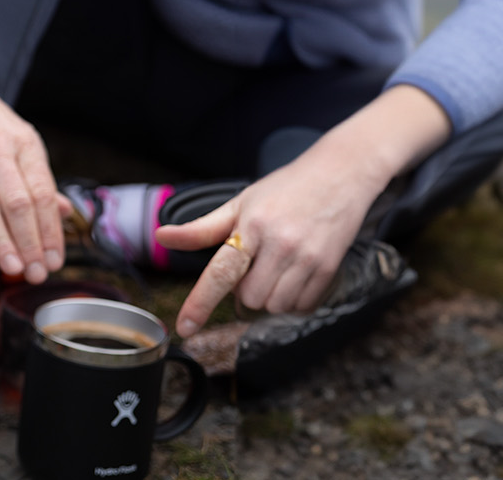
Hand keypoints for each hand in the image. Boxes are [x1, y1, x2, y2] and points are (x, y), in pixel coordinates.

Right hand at [0, 16, 68, 282]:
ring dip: (1, 240)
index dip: (51, 230)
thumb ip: (37, 176)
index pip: (44, 194)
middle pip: (19, 203)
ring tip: (11, 267)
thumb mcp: (17, 137)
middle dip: (30, 242)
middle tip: (35, 272)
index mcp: (25, 143)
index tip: (54, 259)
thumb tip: (61, 211)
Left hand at [154, 159, 380, 333]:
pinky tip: (294, 275)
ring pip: (275, 306)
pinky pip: (302, 305)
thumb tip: (162, 236)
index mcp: (252, 227)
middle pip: (250, 299)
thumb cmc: (285, 189)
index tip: (185, 327)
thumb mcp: (240, 203)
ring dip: (269, 298)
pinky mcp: (329, 267)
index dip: (200, 303)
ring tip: (275, 269)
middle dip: (245, 292)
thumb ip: (202, 228)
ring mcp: (307, 257)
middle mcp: (280, 244)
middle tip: (254, 267)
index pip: (221, 272)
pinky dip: (293, 300)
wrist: (341, 174)